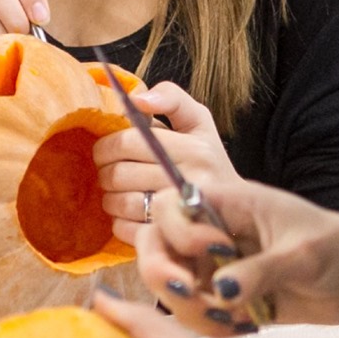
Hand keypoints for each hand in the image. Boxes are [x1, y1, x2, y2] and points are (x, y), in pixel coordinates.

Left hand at [92, 84, 239, 245]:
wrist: (234, 211)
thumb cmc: (207, 160)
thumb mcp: (198, 121)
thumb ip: (171, 98)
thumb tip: (136, 99)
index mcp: (195, 148)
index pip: (130, 142)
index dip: (106, 145)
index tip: (105, 151)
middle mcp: (192, 180)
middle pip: (120, 173)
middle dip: (104, 172)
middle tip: (107, 172)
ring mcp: (181, 214)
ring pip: (120, 203)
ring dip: (108, 198)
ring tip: (115, 193)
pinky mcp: (171, 239)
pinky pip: (126, 229)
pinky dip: (118, 222)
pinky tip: (127, 214)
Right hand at [136, 177, 338, 337]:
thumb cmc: (337, 248)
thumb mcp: (305, 255)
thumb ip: (262, 270)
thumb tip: (220, 291)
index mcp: (227, 202)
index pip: (170, 204)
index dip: (180, 231)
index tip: (218, 251)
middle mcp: (208, 231)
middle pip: (153, 244)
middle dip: (162, 275)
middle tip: (194, 296)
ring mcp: (210, 266)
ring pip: (167, 286)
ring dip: (189, 310)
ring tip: (235, 321)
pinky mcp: (219, 298)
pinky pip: (191, 314)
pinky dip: (208, 327)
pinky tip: (245, 328)